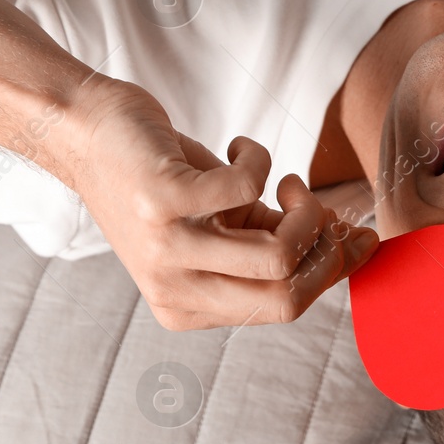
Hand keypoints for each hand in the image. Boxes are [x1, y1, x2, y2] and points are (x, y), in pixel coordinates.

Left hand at [63, 78, 378, 330]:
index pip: (286, 309)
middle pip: (288, 295)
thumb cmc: (161, 179)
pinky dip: (260, 158)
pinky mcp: (161, 198)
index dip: (331, 269)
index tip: (353, 231)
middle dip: (325, 246)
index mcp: (187, 307)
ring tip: (283, 180)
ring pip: (277, 255)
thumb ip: (279, 244)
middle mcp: (172, 289)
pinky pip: (249, 187)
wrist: (84, 134)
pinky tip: (241, 148)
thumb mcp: (223, 228)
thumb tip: (359, 245)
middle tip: (313, 203)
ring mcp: (164, 247)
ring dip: (303, 206)